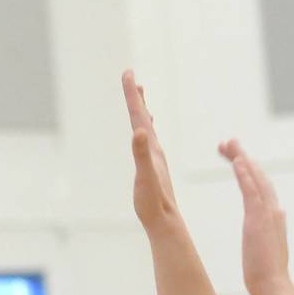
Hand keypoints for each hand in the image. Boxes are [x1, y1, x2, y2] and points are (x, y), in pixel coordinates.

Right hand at [122, 71, 180, 233]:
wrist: (165, 220)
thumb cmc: (153, 202)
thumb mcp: (145, 177)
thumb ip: (141, 154)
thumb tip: (139, 131)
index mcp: (151, 147)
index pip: (139, 116)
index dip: (132, 95)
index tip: (128, 74)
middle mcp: (154, 148)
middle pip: (143, 116)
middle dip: (135, 96)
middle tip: (130, 77)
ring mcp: (154, 157)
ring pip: (147, 126)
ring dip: (141, 109)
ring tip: (139, 96)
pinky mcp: (153, 166)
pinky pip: (148, 140)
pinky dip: (145, 128)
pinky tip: (145, 130)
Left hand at [218, 138, 290, 294]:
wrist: (272, 286)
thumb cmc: (265, 271)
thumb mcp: (267, 242)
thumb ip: (271, 227)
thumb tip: (278, 215)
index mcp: (273, 215)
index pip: (259, 185)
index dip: (248, 169)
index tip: (235, 156)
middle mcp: (273, 209)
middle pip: (257, 176)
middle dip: (242, 157)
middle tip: (227, 141)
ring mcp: (268, 213)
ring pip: (255, 179)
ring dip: (242, 159)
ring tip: (228, 143)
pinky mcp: (259, 220)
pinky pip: (252, 192)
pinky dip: (246, 175)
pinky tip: (238, 162)